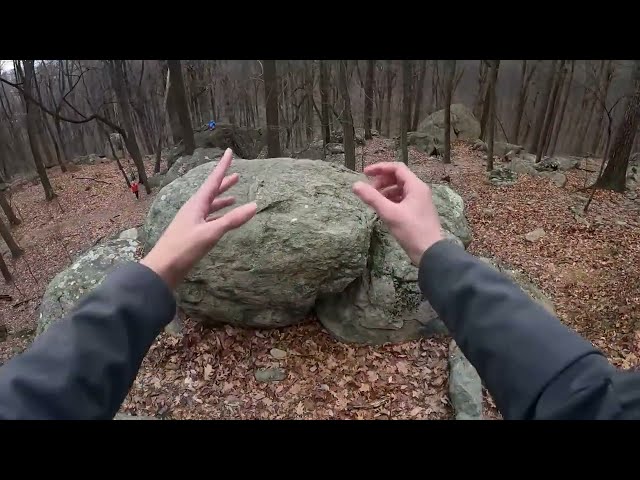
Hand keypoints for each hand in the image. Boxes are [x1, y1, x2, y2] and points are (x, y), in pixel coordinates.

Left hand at [141, 148, 256, 287]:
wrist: (163, 269)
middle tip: (237, 175)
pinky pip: (208, 218)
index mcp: (196, 204)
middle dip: (224, 183)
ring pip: (210, 206)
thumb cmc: (184, 248)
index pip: (213, 180)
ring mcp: (191, 221)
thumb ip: (232, 220)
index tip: (229, 152)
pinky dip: (218, 215)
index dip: (222, 166)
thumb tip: (254, 205)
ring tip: (234, 196)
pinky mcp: (192, 233)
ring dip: (222, 200)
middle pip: (211, 191)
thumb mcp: (210, 233)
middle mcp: (193, 209)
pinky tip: (223, 219)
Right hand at [352, 162, 442, 265]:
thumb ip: (372, 198)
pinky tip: (384, 210)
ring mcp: (420, 201)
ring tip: (375, 201)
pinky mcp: (418, 211)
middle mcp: (419, 190)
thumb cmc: (411, 231)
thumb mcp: (389, 213)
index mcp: (416, 186)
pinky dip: (392, 200)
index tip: (364, 173)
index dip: (380, 168)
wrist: (430, 252)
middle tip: (369, 191)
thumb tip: (355, 185)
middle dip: (382, 181)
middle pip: (398, 177)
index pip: (397, 168)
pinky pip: (403, 199)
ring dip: (386, 191)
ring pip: (400, 189)